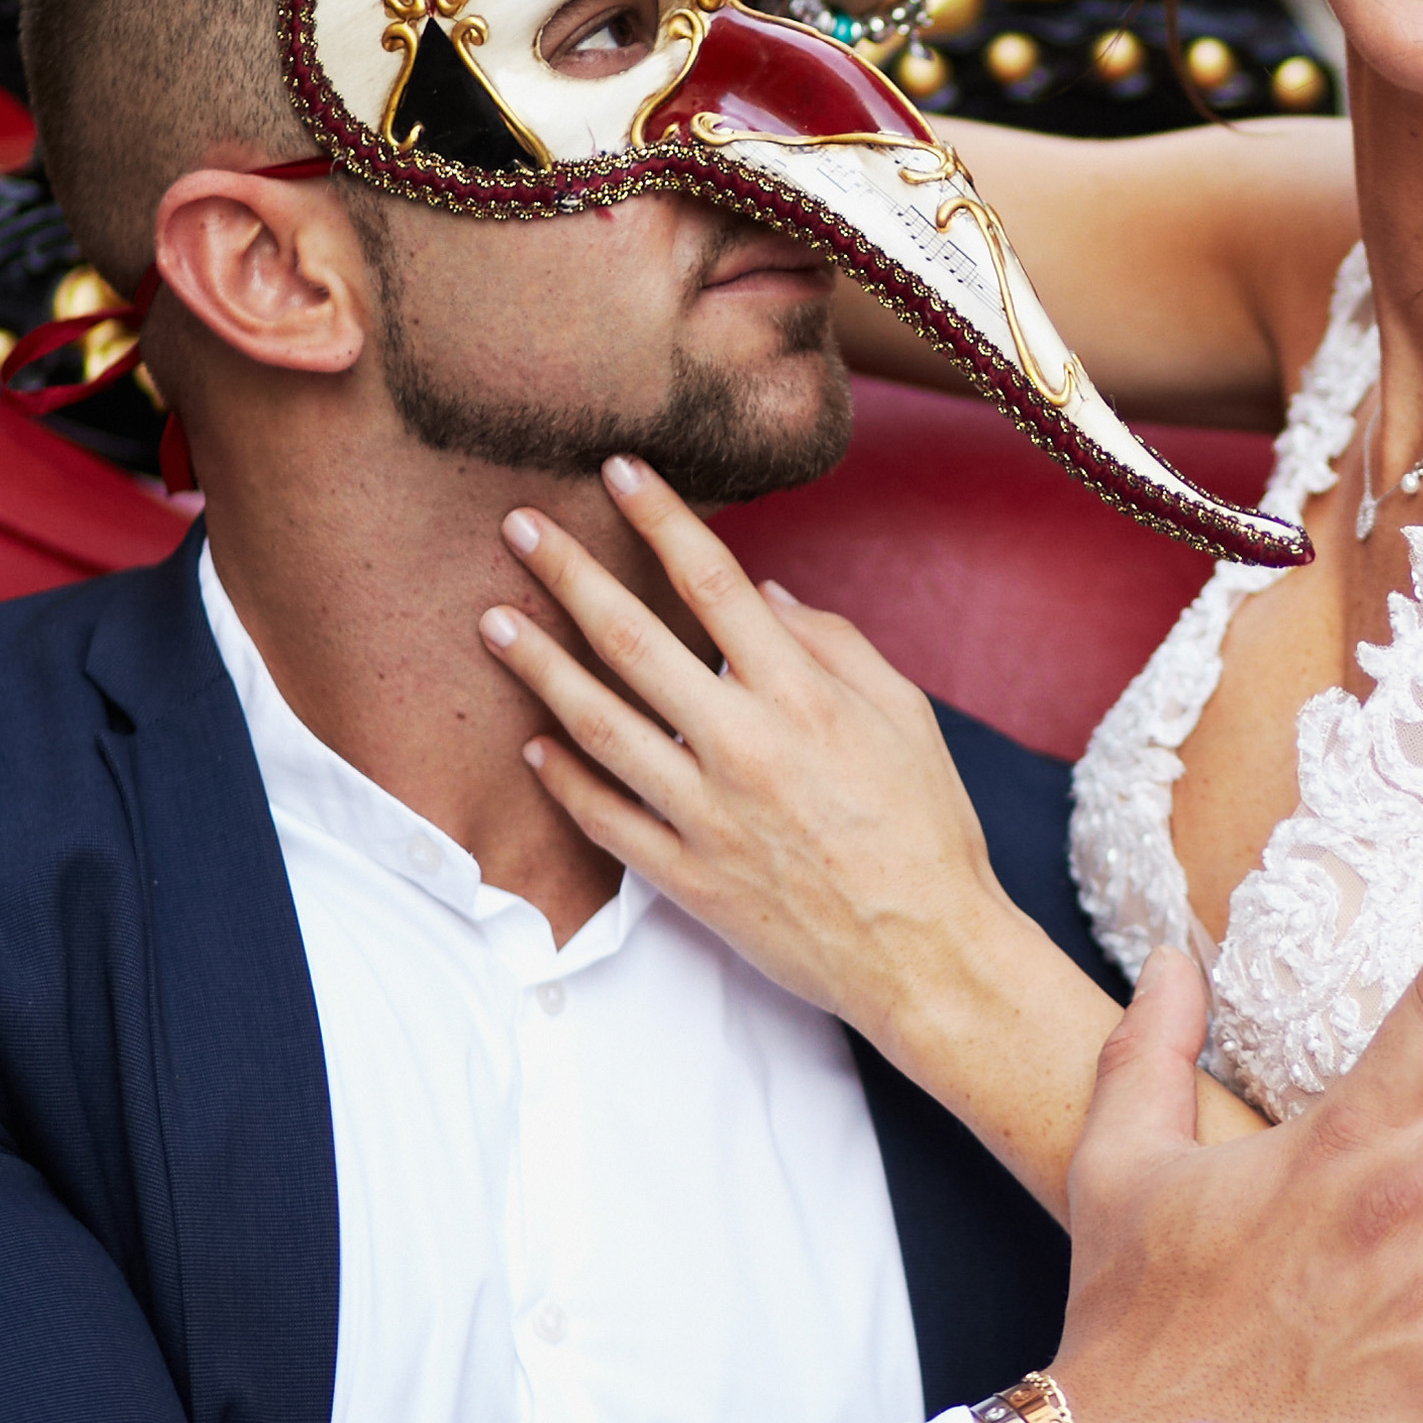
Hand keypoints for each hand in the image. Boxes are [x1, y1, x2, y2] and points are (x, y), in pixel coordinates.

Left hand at [483, 463, 1003, 1049]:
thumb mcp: (906, 715)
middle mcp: (744, 746)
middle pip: (632, 641)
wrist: (926, 954)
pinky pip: (606, 819)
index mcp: (803, 696)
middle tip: (518, 525)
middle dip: (569, 574)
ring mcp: (707, 816)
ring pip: (599, 726)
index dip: (661, 518)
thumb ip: (835, 646)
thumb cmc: (927, 827)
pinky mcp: (687, 878)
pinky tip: (534, 743)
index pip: (714, 582)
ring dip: (540, 667)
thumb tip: (767, 595)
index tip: (619, 469)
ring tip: (495, 622)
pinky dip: (564, 780)